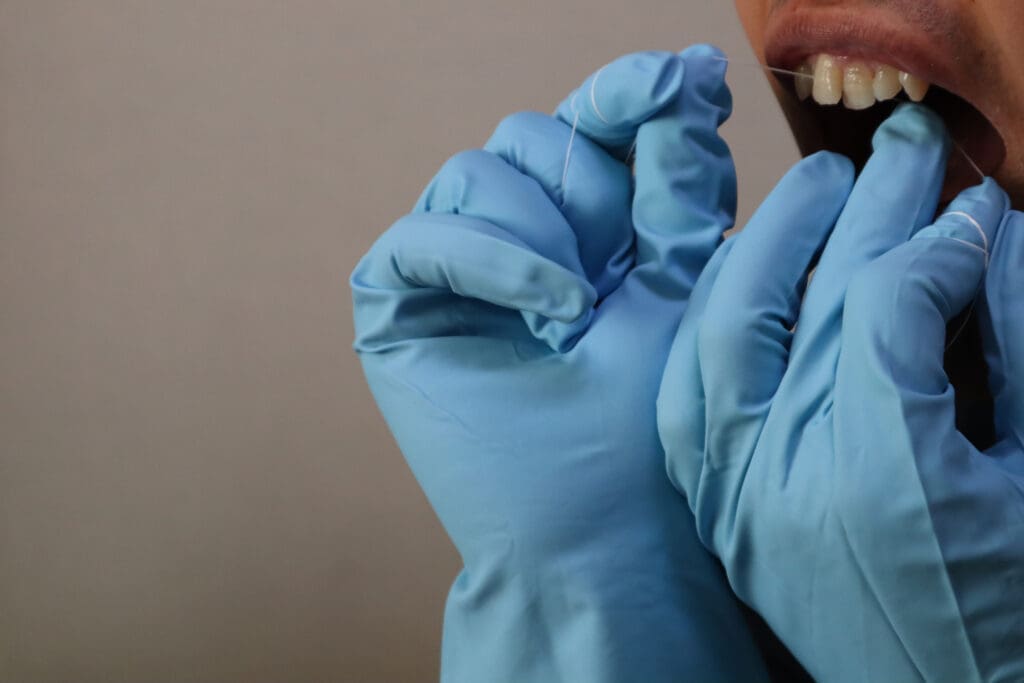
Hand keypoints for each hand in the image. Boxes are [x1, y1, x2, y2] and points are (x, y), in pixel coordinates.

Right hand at [352, 47, 772, 681]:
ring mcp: (450, 265)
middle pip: (534, 133)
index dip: (626, 94)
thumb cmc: (652, 420)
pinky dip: (490, 260)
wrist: (602, 527)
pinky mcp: (398, 302)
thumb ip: (677, 176)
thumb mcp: (681, 280)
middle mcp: (511, 234)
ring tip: (577, 315)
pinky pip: (425, 234)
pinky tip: (547, 312)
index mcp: (579, 224)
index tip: (686, 83)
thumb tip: (686, 65)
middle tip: (617, 273)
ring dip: (543, 236)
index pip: (588, 122)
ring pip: (480, 170)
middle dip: (591, 193)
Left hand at [659, 103, 1023, 680]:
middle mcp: (784, 483)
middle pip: (811, 304)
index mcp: (885, 482)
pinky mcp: (716, 515)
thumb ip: (1018, 347)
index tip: (983, 212)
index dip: (942, 244)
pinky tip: (746, 273)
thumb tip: (992, 236)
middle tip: (910, 151)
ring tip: (822, 185)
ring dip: (769, 243)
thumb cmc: (1017, 619)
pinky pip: (687, 394)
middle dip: (867, 211)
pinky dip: (714, 321)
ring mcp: (734, 500)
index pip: (885, 307)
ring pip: (723, 332)